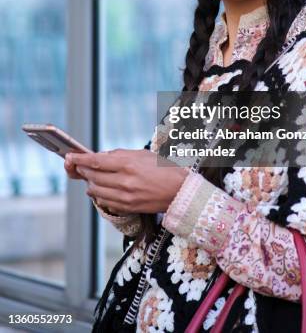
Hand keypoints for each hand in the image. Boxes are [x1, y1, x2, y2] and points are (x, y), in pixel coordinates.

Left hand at [64, 149, 187, 214]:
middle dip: (83, 170)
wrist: (179, 190)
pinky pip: (105, 201)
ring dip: (90, 183)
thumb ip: (119, 155)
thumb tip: (100, 157)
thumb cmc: (162, 168)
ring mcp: (125, 197)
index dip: (79, 160)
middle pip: (92, 176)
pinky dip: (99, 194)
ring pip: (95, 190)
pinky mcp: (127, 208)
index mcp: (128, 164)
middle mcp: (125, 181)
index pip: (95, 162)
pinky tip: (102, 188)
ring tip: (93, 177)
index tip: (70, 157)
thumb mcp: (141, 154)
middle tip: (80, 166)